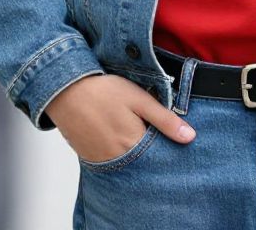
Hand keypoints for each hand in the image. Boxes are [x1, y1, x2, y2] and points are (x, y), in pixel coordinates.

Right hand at [45, 72, 195, 162]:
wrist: (66, 92)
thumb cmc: (105, 91)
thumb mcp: (139, 99)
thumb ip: (165, 120)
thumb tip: (190, 137)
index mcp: (134, 144)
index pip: (160, 155)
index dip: (166, 143)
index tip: (169, 132)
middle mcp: (119, 160)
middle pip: (145, 161)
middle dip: (151, 149)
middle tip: (147, 126)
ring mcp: (103, 162)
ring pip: (128, 163)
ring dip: (134, 151)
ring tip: (131, 128)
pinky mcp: (91, 159)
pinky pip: (112, 162)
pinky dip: (119, 152)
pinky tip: (117, 134)